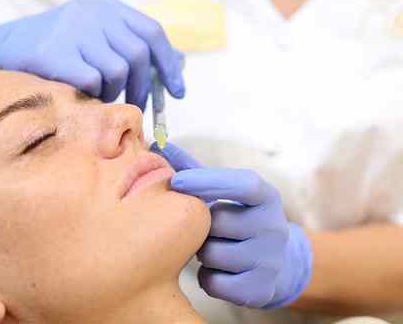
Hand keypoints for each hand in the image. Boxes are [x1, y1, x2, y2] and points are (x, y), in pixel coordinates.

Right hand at [0, 0, 184, 109]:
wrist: (3, 52)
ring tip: (97, 92)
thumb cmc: (58, 50)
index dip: (169, 64)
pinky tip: (79, 92)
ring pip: (116, 71)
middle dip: (142, 86)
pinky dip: (91, 94)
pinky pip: (92, 82)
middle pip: (138, 55)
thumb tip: (178, 64)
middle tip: (136, 103)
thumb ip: (131, 46)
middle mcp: (90, 11)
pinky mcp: (53, 52)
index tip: (178, 91)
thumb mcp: (96, 38)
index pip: (151, 32)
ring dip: (113, 91)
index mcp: (104, 5)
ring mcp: (71, 29)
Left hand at [152, 143, 312, 308]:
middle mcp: (274, 227)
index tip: (176, 181)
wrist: (271, 261)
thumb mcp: (222, 190)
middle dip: (201, 225)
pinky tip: (214, 268)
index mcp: (266, 196)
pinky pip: (216, 284)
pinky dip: (207, 277)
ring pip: (214, 254)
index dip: (208, 181)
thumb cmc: (235, 216)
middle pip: (219, 222)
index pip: (242, 184)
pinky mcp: (261, 290)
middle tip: (202, 225)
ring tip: (209, 245)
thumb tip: (160, 144)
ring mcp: (271, 260)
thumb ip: (192, 168)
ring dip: (201, 251)